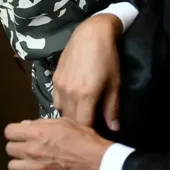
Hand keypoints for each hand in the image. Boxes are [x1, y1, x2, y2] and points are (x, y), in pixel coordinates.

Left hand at [5, 118, 111, 169]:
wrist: (97, 162)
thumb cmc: (84, 139)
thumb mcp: (64, 122)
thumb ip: (43, 123)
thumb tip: (27, 125)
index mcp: (36, 132)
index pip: (9, 131)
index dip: (15, 132)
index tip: (21, 134)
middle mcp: (31, 150)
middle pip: (9, 149)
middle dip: (17, 147)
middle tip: (27, 147)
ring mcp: (35, 168)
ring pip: (12, 167)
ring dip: (20, 163)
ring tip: (29, 162)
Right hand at [53, 13, 122, 129]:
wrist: (91, 34)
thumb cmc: (108, 58)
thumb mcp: (115, 84)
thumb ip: (112, 108)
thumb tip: (114, 129)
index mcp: (85, 96)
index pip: (83, 125)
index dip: (91, 133)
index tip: (97, 136)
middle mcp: (68, 93)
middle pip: (70, 121)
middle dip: (79, 128)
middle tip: (91, 128)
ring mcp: (59, 86)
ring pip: (61, 111)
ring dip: (70, 117)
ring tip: (81, 116)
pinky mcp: (54, 78)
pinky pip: (56, 100)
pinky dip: (64, 106)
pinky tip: (73, 103)